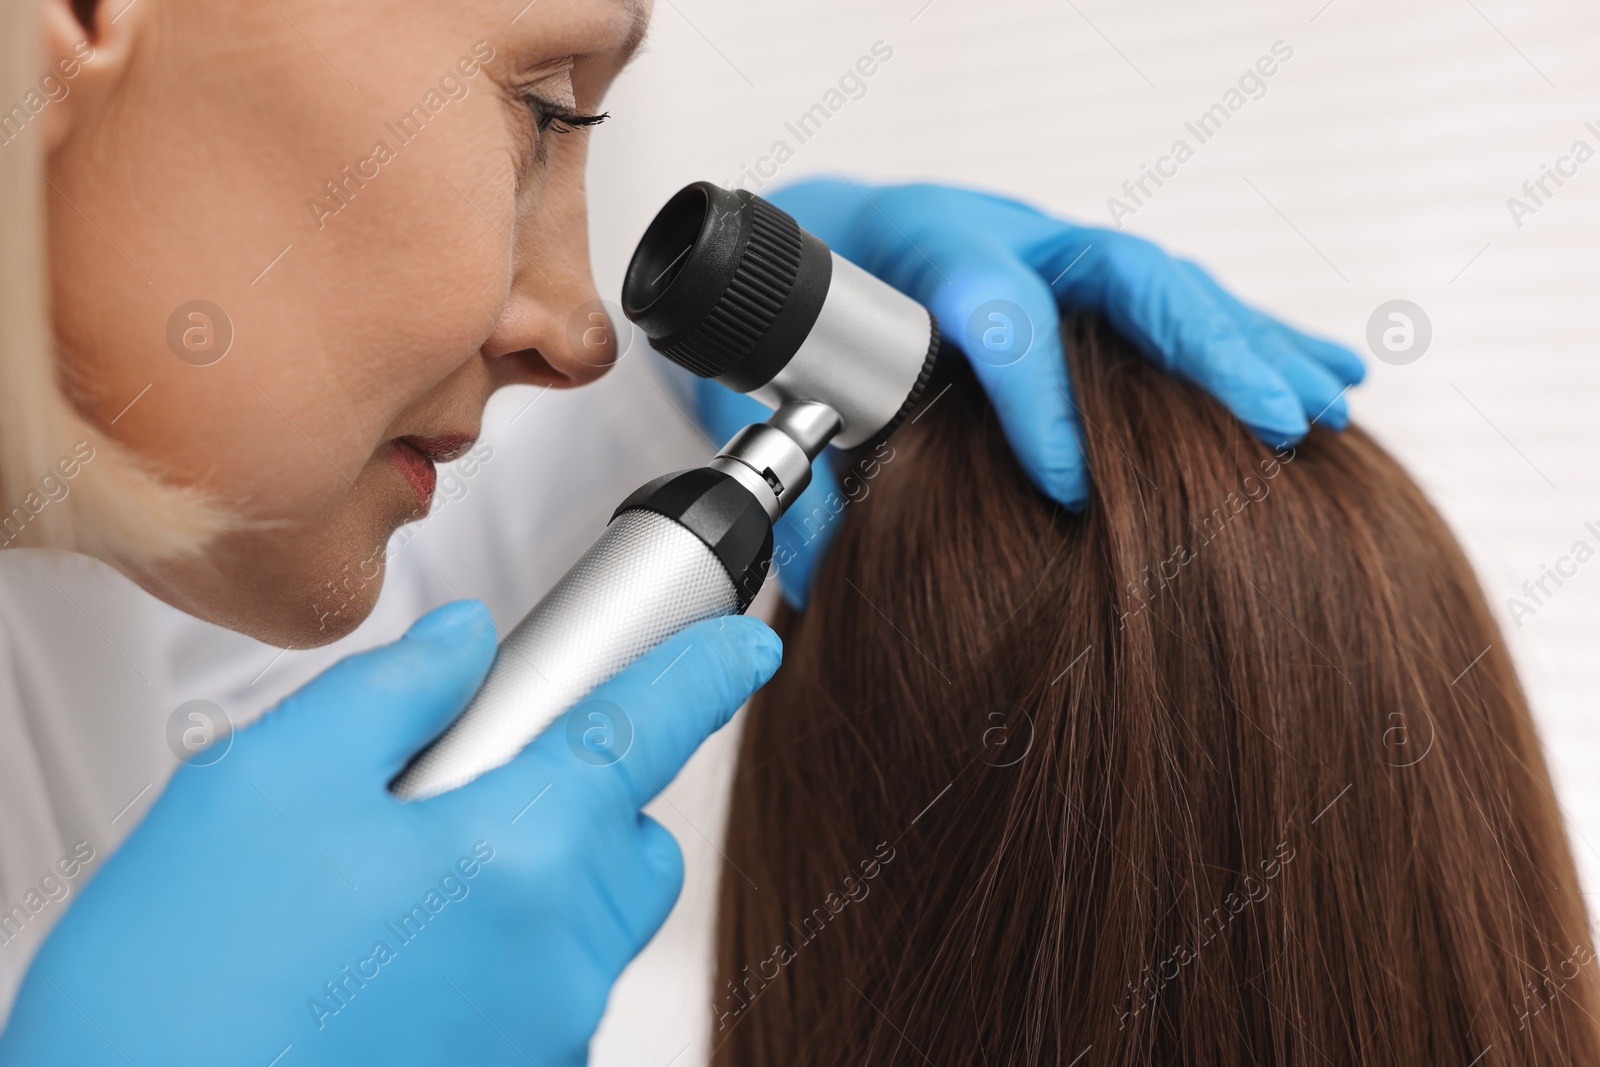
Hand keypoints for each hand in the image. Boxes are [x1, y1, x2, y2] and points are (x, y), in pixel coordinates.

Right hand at [0, 603, 779, 1066]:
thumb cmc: (180, 996)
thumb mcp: (267, 786)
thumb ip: (394, 693)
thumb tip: (464, 645)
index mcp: (517, 855)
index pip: (650, 727)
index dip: (705, 671)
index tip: (743, 651)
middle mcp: (556, 957)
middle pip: (623, 835)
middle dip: (569, 792)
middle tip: (452, 790)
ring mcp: (542, 1039)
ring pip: (584, 917)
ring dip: (523, 879)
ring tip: (389, 893)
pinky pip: (541, 992)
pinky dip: (495, 958)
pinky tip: (391, 964)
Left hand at [694, 178, 1364, 607]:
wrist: (818, 235)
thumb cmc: (799, 314)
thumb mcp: (769, 381)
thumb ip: (797, 472)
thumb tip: (818, 578)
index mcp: (920, 248)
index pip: (993, 309)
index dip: (1035, 398)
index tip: (1069, 490)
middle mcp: (1006, 233)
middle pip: (1121, 275)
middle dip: (1205, 347)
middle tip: (1277, 421)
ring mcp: (1059, 248)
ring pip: (1173, 286)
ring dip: (1255, 347)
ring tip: (1326, 408)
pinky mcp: (1092, 276)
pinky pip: (1189, 301)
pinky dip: (1260, 339)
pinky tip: (1333, 374)